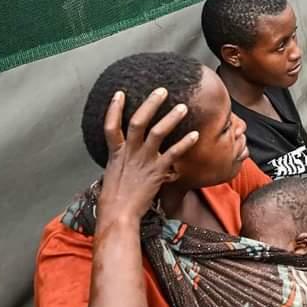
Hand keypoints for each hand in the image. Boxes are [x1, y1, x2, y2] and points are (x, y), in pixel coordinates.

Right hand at [97, 89, 198, 225]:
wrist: (118, 215)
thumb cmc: (116, 198)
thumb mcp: (114, 174)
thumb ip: (122, 160)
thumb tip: (128, 153)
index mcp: (116, 154)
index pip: (110, 126)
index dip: (114, 109)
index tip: (120, 94)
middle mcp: (129, 153)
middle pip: (138, 122)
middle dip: (150, 104)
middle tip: (161, 91)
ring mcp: (143, 161)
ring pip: (157, 133)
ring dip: (170, 118)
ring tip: (182, 106)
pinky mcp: (157, 171)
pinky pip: (173, 153)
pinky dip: (185, 143)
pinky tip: (195, 134)